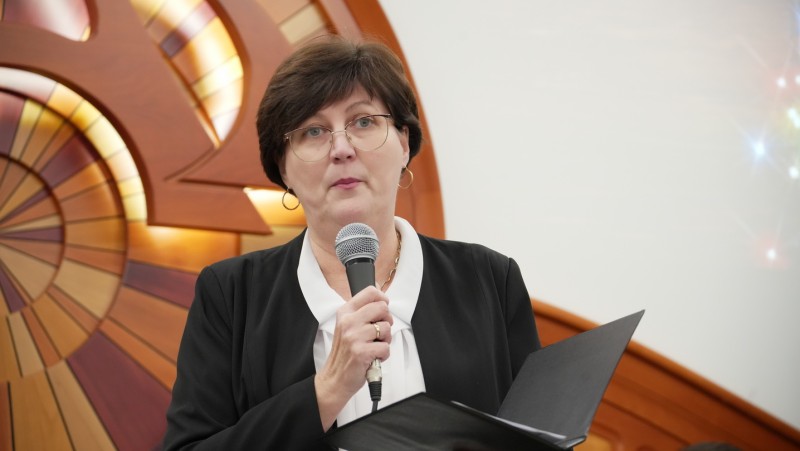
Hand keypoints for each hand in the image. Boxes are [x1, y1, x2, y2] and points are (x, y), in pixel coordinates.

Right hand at [315, 286, 392, 429]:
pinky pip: (386, 347)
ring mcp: (354, 336)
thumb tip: (382, 299)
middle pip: (382, 307)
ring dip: (386, 340)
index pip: (370, 292)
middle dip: (387, 320)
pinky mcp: (361, 352)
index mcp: (345, 312)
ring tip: (374, 346)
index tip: (383, 309)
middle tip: (380, 332)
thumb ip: (362, 313)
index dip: (383, 299)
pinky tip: (373, 357)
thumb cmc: (345, 353)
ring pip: (387, 328)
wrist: (334, 379)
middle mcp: (348, 321)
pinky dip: (384, 355)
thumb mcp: (347, 327)